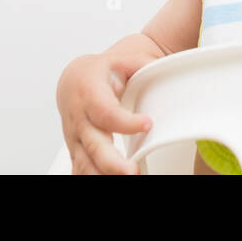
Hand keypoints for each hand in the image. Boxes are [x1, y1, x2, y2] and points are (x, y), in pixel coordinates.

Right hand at [56, 54, 152, 174]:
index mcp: (90, 92)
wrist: (74, 80)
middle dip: (113, 164)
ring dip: (104, 175)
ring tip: (127, 178)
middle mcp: (79, 118)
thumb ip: (143, 66)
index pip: (106, 112)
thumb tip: (167, 70)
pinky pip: (80, 169)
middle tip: (132, 172)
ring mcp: (75, 137)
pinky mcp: (76, 149)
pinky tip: (110, 180)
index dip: (126, 122)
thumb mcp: (121, 61)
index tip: (148, 124)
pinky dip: (92, 177)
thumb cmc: (99, 72)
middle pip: (94, 145)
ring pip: (85, 162)